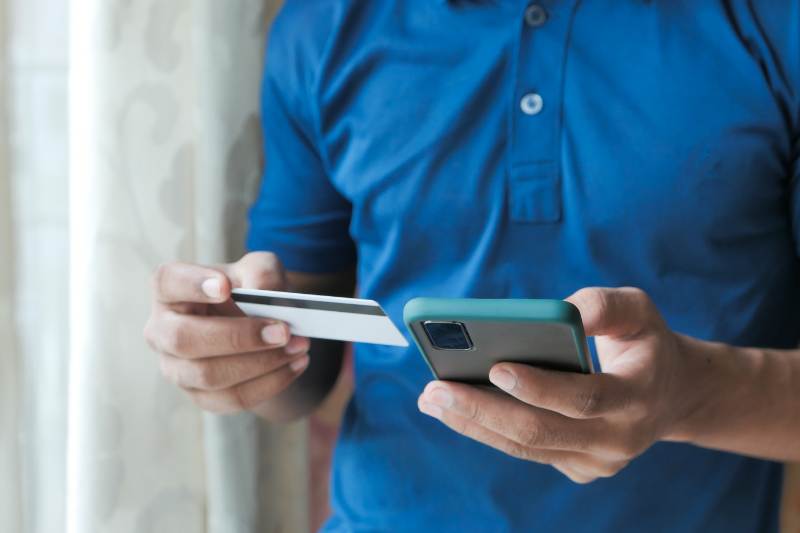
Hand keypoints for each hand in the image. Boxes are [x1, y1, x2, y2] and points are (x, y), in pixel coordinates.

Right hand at [143, 252, 310, 413]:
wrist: (260, 330)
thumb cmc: (250, 292)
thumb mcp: (260, 270)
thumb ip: (263, 272)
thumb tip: (265, 293)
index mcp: (170, 290)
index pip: (167, 282)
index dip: (192, 285)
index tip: (225, 286)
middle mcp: (163, 331)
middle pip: (184, 339)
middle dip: (238, 337)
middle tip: (283, 330)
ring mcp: (177, 368)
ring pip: (209, 375)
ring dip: (261, 363)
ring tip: (298, 347)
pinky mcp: (201, 396)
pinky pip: (232, 398)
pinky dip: (270, 382)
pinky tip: (296, 364)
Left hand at [417, 287, 698, 482]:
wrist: (674, 394)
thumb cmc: (645, 342)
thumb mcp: (638, 310)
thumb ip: (603, 305)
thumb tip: (560, 313)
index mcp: (637, 397)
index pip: (584, 397)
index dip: (539, 386)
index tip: (495, 367)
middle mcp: (618, 439)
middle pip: (540, 431)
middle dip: (482, 409)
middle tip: (434, 389)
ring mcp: (597, 461)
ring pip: (525, 447)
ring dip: (473, 423)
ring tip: (430, 399)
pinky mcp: (578, 468)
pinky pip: (526, 451)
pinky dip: (488, 429)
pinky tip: (454, 409)